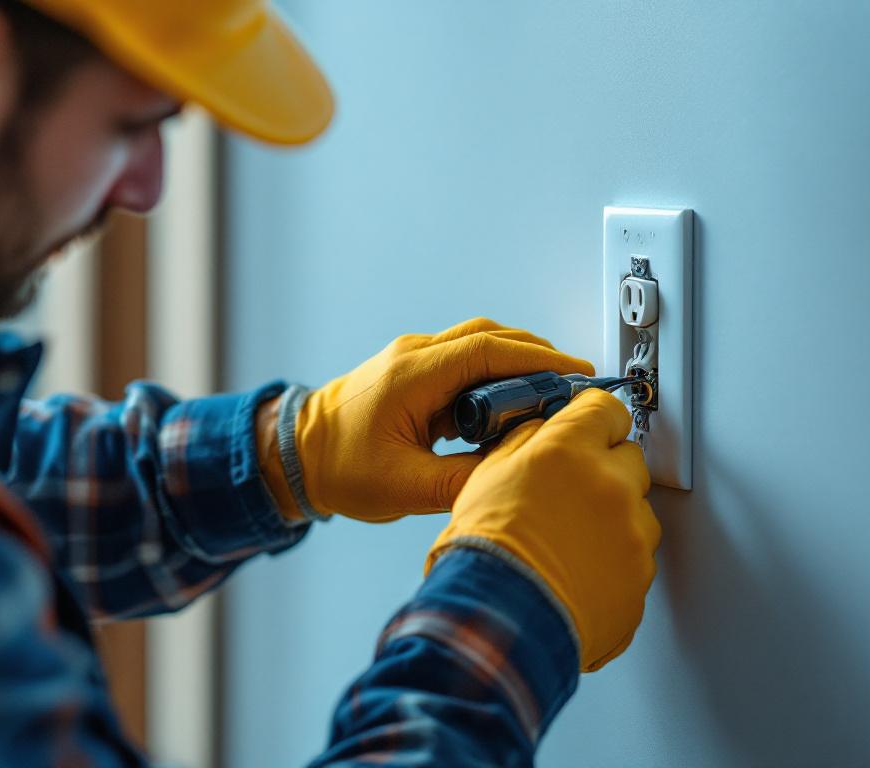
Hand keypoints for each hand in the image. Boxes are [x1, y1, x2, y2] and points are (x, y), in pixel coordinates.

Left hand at [258, 318, 595, 522]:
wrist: (293, 456)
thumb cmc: (336, 468)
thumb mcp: (402, 487)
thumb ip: (460, 481)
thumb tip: (512, 475)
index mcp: (413, 375)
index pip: (489, 352)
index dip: (539, 361)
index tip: (577, 375)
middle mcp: (415, 357)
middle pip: (491, 338)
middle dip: (539, 357)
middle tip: (576, 386)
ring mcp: (413, 362)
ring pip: (479, 346)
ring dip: (517, 363)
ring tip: (552, 396)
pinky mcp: (413, 375)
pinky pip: (464, 363)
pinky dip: (495, 375)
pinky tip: (512, 406)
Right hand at [425, 388, 660, 671]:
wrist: (498, 624)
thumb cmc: (484, 556)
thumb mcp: (486, 478)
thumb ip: (524, 442)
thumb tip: (544, 429)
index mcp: (571, 452)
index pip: (606, 408)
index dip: (593, 420)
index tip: (589, 429)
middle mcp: (612, 487)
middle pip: (629, 459)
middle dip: (604, 471)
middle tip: (568, 496)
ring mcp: (633, 536)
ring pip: (637, 512)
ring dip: (613, 520)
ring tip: (569, 545)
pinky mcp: (640, 579)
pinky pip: (635, 560)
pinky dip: (613, 565)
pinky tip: (577, 574)